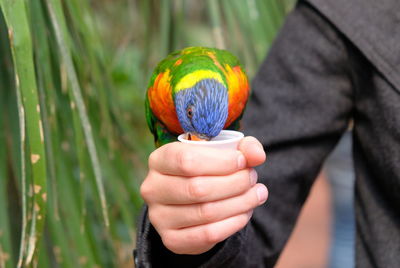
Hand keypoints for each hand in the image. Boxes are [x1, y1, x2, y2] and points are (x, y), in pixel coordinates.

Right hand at [140, 136, 267, 254]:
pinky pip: (207, 234)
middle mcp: (152, 188)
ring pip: (205, 212)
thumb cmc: (209, 168)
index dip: (221, 162)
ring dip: (240, 203)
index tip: (243, 161)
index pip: (187, 160)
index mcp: (159, 159)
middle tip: (252, 178)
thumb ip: (243, 147)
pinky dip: (232, 224)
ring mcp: (159, 216)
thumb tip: (257, 155)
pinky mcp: (171, 239)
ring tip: (256, 194)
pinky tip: (245, 213)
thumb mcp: (223, 151)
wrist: (192, 199)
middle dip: (235, 183)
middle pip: (197, 188)